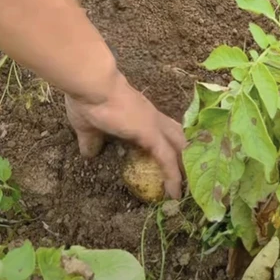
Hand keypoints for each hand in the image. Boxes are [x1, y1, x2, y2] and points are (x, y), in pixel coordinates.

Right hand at [65, 72, 185, 197]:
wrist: (92, 85)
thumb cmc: (89, 100)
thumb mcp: (87, 126)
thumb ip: (91, 139)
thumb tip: (89, 152)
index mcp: (139, 115)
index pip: (162, 130)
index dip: (170, 144)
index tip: (174, 161)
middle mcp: (152, 117)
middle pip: (178, 137)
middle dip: (187, 156)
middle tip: (192, 178)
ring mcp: (154, 125)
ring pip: (180, 147)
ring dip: (186, 168)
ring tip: (191, 189)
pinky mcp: (151, 134)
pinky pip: (168, 159)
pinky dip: (173, 177)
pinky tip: (175, 193)